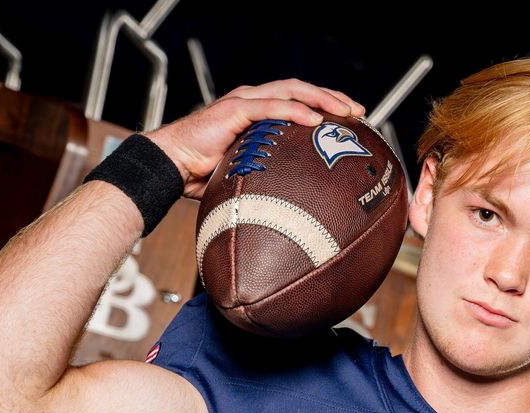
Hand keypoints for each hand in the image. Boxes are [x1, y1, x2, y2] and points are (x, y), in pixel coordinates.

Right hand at [145, 79, 366, 198]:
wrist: (169, 167)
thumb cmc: (204, 175)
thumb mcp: (247, 176)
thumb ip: (270, 178)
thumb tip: (297, 206)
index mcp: (258, 113)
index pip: (299, 100)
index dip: (326, 106)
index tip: (352, 119)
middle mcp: (252, 101)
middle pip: (301, 89)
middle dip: (332, 97)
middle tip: (359, 111)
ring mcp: (243, 102)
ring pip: (290, 91)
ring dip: (321, 99)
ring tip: (344, 112)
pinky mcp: (233, 110)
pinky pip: (269, 107)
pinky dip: (294, 111)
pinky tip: (314, 120)